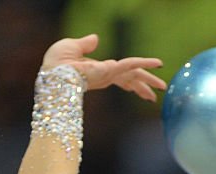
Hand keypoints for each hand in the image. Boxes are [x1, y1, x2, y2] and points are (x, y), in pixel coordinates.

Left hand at [41, 34, 166, 101]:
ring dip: (148, 82)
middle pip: (130, 80)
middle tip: (157, 93)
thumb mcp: (71, 47)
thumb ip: (85, 44)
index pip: (119, 76)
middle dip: (144, 86)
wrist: (53, 72)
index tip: (140, 87)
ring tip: (162, 88)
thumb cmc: (56, 63)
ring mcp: (109, 74)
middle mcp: (105, 76)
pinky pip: (131, 65)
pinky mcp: (110, 71)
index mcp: (97, 72)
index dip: (131, 80)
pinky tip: (157, 63)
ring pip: (134, 76)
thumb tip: (95, 39)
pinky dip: (144, 63)